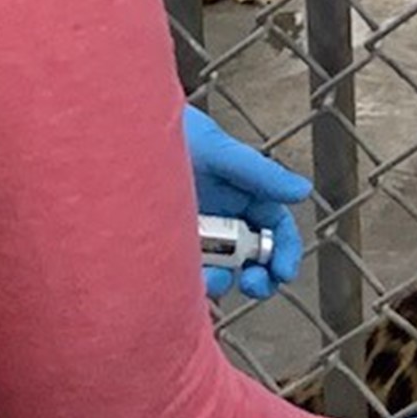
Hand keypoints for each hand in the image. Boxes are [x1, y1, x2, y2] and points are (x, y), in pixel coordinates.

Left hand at [183, 106, 311, 299]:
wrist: (114, 138)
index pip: (275, 227)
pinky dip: (191, 282)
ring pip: (221, 271)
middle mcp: (222, 218)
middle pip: (254, 258)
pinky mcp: (166, 247)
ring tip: (213, 281)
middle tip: (255, 285)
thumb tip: (302, 191)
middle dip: (261, 276)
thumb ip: (259, 172)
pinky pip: (185, 274)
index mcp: (242, 194)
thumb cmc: (165, 132)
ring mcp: (194, 235)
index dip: (284, 250)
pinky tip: (186, 279)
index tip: (283, 271)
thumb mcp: (216, 149)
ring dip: (224, 282)